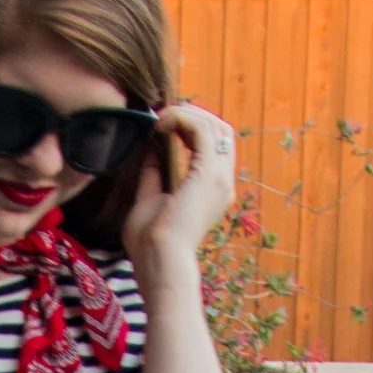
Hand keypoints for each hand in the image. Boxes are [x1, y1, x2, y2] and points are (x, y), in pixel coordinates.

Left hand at [123, 102, 236, 275]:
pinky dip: (181, 119)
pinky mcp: (208, 173)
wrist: (159, 259)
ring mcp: (219, 178)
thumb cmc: (152, 242)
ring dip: (186, 114)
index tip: (163, 125)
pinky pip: (201, 129)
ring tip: (161, 118)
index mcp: (213, 190)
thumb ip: (154, 171)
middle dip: (192, 115)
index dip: (192, 126)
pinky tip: (161, 124)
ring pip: (214, 125)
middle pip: (220, 130)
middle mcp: (223, 183)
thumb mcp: (150, 197)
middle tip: (163, 116)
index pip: (215, 145)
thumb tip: (151, 145)